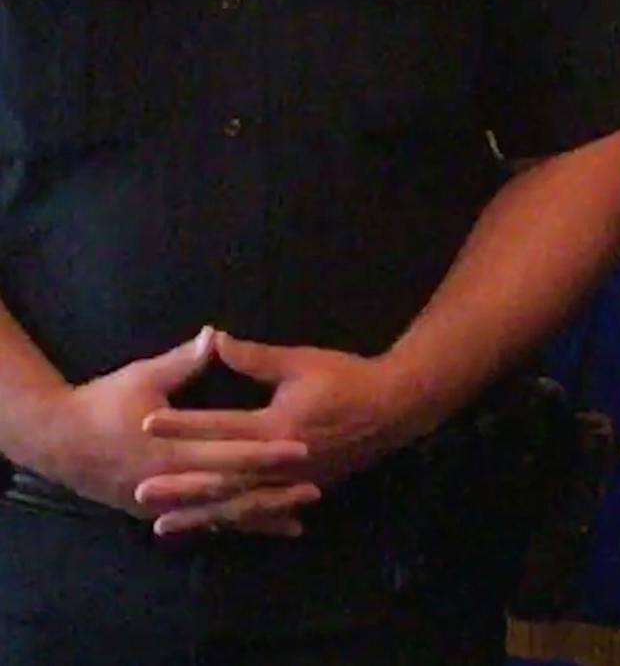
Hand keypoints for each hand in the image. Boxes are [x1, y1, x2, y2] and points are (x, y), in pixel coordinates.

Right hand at [32, 328, 314, 535]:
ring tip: (299, 517)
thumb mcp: (143, 378)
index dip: (265, 450)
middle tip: (315, 488)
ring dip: (258, 515)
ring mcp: (162, 503)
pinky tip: (259, 531)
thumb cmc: (103, 403)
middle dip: (271, 491)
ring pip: (218, 514)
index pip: (227, 451)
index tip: (302, 446)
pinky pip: (201, 522)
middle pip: (229, 490)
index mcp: (170, 449)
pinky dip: (233, 525)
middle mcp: (170, 482)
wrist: (58, 441)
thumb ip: (183, 362)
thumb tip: (215, 335)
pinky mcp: (155, 512)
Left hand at [134, 331, 420, 535]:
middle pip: (221, 477)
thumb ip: (256, 358)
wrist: (395, 407)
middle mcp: (279, 462)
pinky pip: (261, 512)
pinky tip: (211, 529)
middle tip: (141, 492)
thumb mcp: (301, 362)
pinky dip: (234, 522)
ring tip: (162, 525)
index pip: (219, 426)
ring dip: (200, 515)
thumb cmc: (347, 379)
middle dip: (180, 485)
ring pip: (238, 505)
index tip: (146, 422)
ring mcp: (292, 483)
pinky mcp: (304, 491)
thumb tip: (217, 340)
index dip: (181, 424)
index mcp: (276, 426)